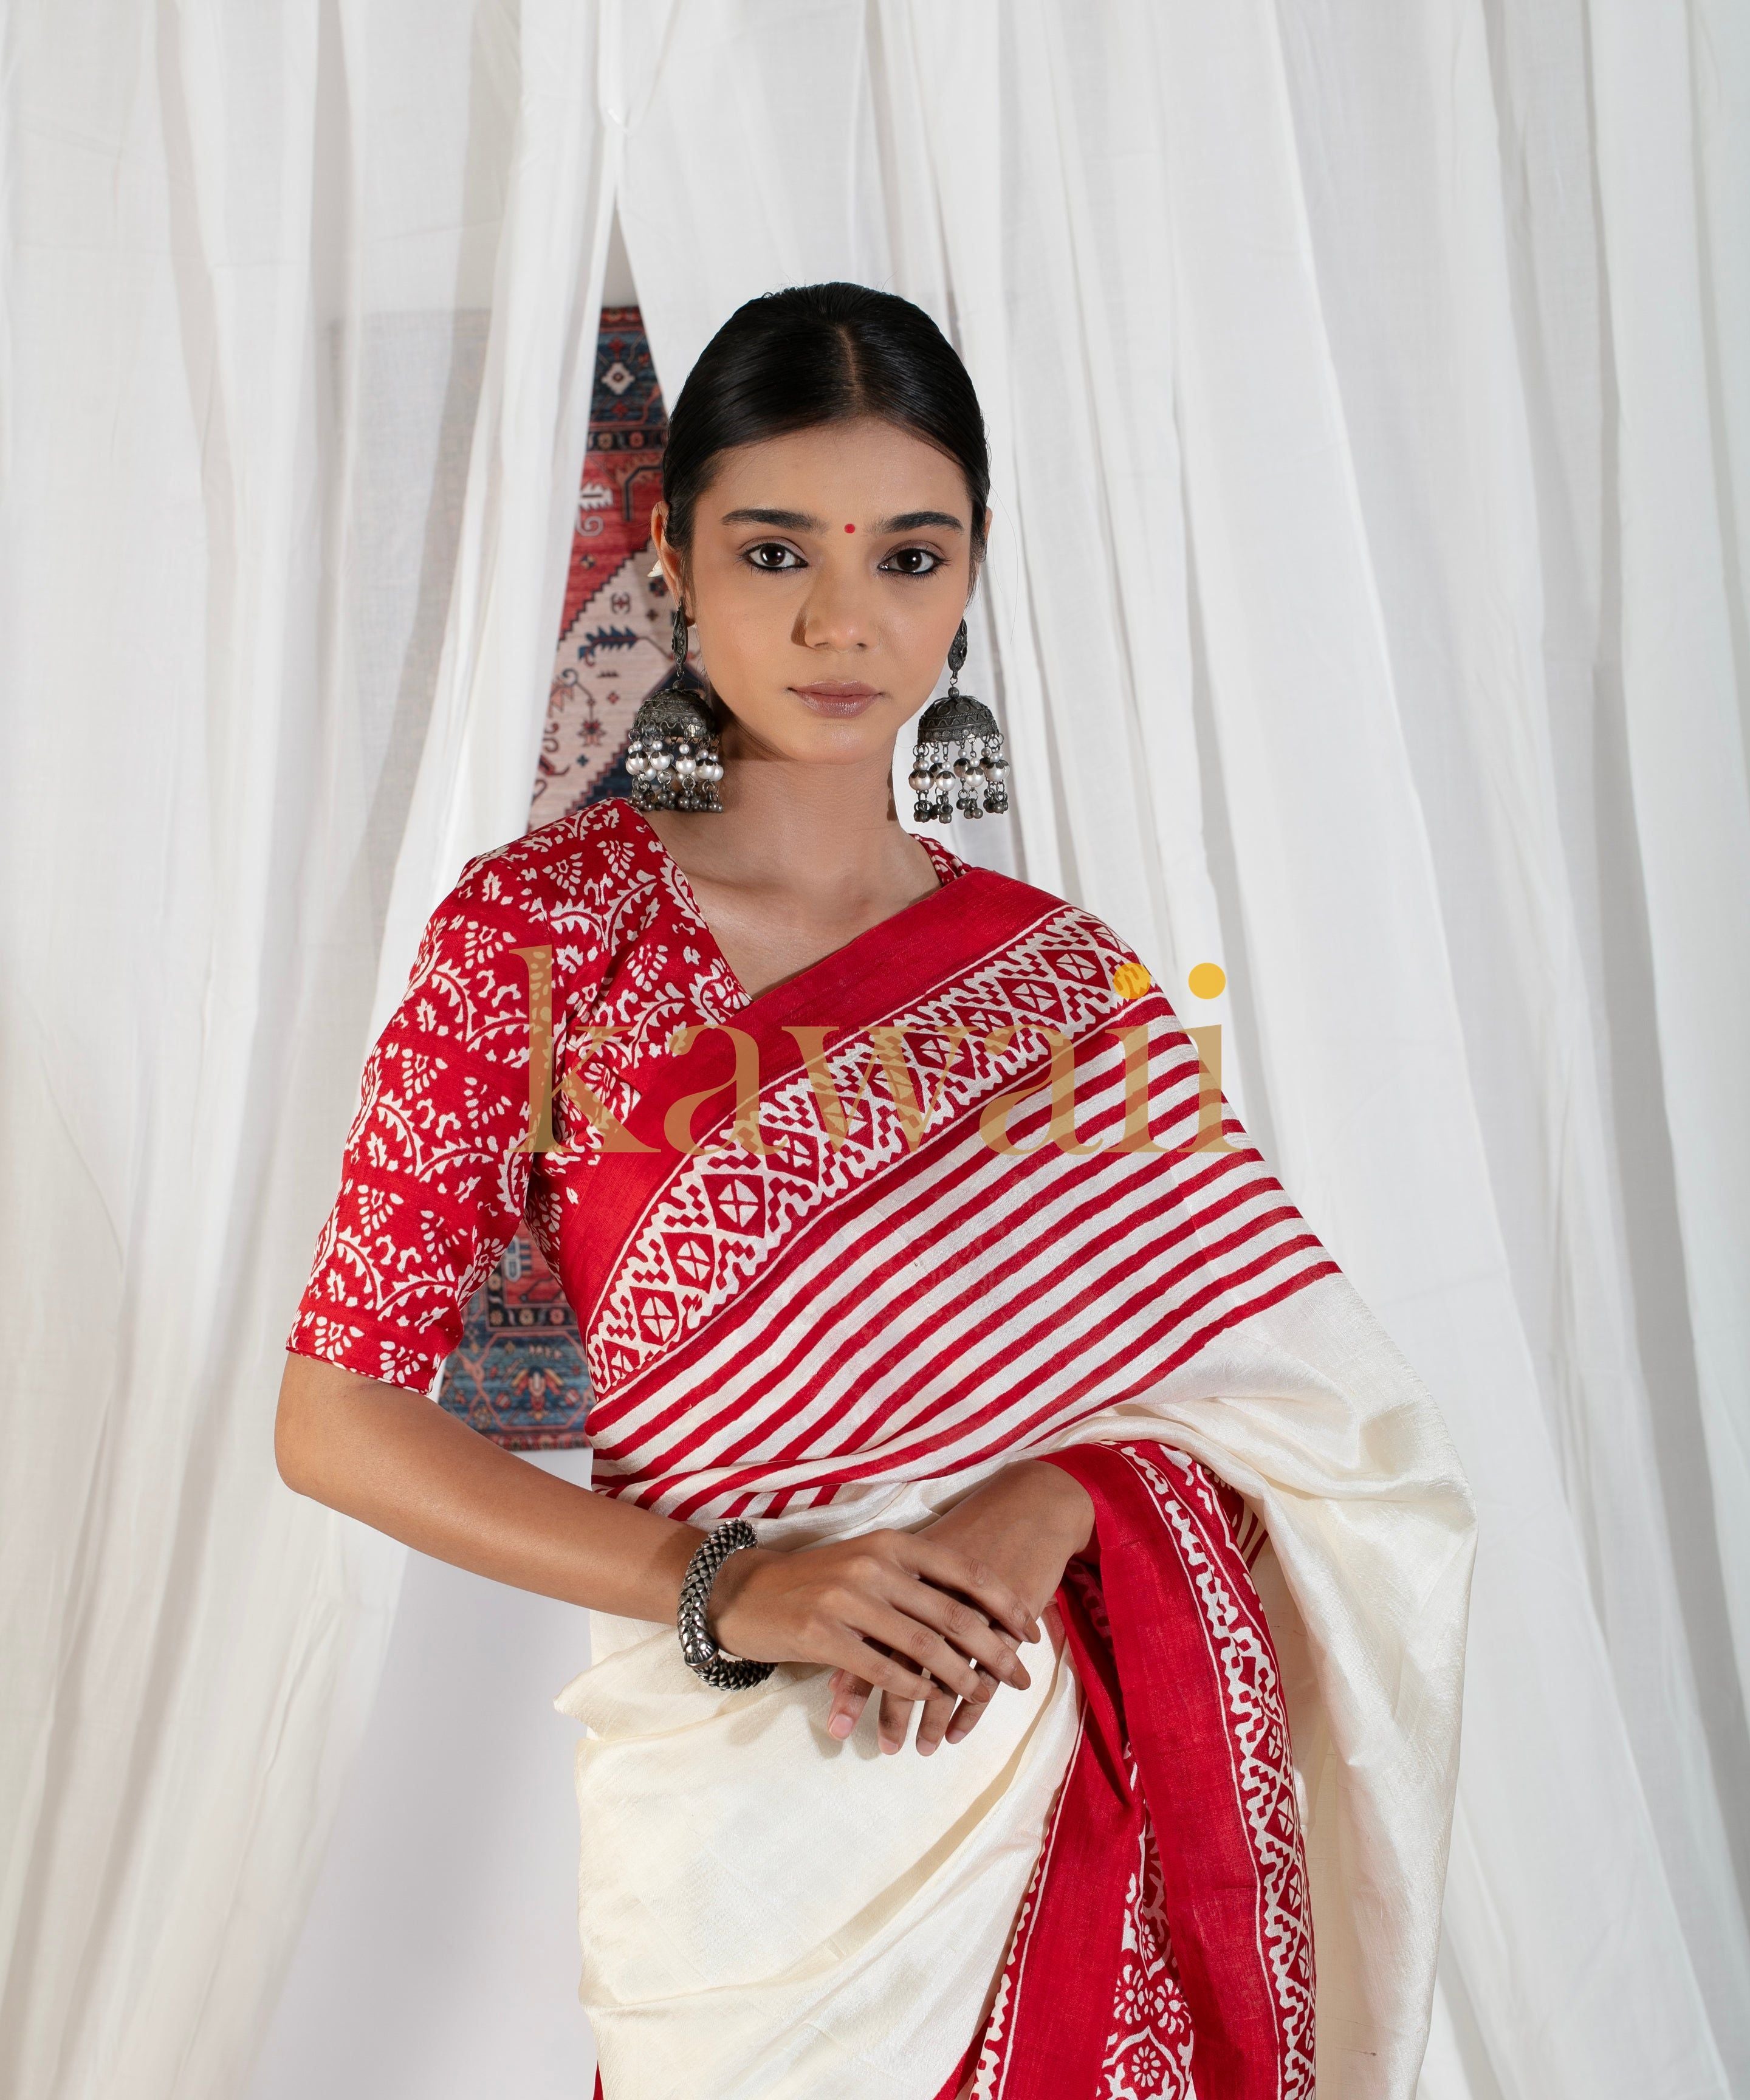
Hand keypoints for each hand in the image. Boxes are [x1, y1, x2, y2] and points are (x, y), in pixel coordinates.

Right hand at [705, 1528, 1042, 1720]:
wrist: (743, 1589)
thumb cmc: (816, 1579)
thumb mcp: (868, 1562)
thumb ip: (914, 1578)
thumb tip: (977, 1607)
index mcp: (893, 1542)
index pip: (966, 1571)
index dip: (1005, 1603)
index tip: (1031, 1631)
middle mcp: (875, 1564)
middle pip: (954, 1613)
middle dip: (995, 1650)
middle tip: (1019, 1677)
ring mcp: (847, 1598)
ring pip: (925, 1646)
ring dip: (960, 1678)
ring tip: (982, 1696)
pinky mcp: (823, 1635)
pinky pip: (882, 1669)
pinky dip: (913, 1689)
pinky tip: (930, 1701)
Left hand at [827, 1460, 1094, 1756]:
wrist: (1029, 1504)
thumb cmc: (966, 1533)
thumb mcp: (919, 1563)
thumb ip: (881, 1606)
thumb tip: (842, 1657)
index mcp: (901, 1571)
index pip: (870, 1635)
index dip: (854, 1681)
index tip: (838, 1724)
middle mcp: (932, 1589)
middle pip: (905, 1660)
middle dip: (893, 1711)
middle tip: (884, 1749)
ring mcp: (971, 1606)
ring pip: (946, 1674)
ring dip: (933, 1718)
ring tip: (922, 1750)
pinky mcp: (1006, 1622)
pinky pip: (986, 1674)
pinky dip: (971, 1709)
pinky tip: (958, 1733)